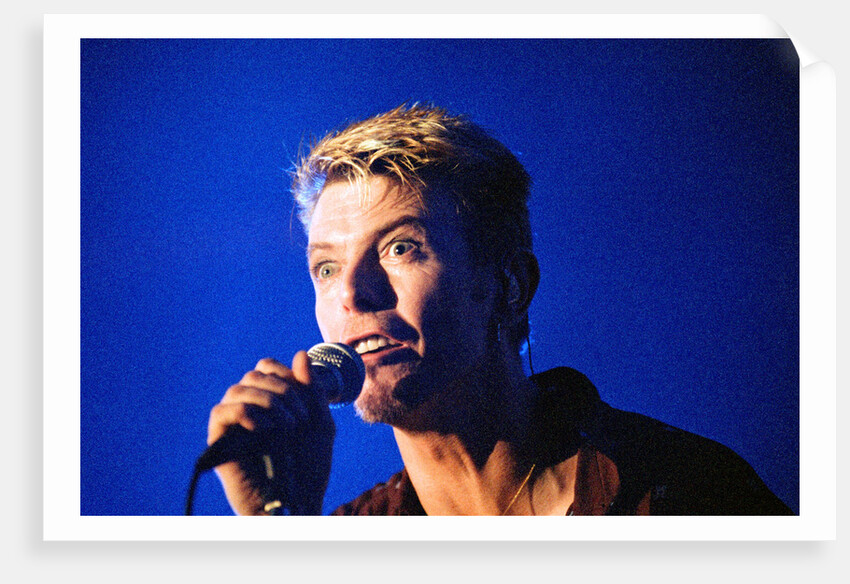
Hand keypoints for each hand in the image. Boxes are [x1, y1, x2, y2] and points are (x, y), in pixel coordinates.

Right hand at [206, 351, 334, 514]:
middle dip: (282, 389)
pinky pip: (221, 412)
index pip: (267, 368)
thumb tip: (300, 353)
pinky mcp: (220, 443)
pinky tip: (266, 429)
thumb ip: (312, 390)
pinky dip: (246, 412)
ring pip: (237, 389)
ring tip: (287, 426)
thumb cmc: (309, 470)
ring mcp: (234, 426)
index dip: (285, 372)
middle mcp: (250, 409)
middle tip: (300, 418)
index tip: (304, 397)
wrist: (298, 503)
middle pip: (253, 375)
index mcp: (271, 402)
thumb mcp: (320, 424)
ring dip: (267, 400)